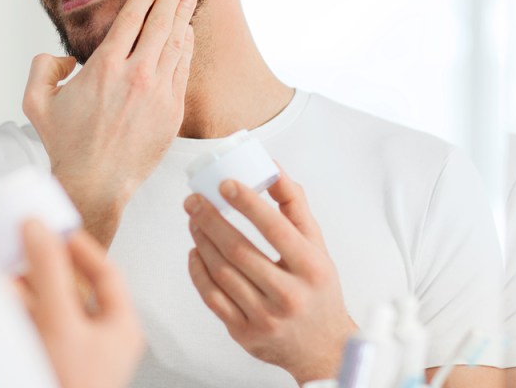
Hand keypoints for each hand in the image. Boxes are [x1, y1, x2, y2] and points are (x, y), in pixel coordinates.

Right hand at [17, 220, 143, 387]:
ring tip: (6, 268)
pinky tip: (0, 300)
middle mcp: (100, 343)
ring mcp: (74, 358)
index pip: (106, 274)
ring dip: (27, 287)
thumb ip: (49, 274)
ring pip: (50, 309)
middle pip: (74, 289)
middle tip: (25, 244)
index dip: (81, 247)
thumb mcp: (61, 323)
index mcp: (120, 329)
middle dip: (45, 266)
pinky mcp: (50, 367)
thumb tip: (39, 228)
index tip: (57, 228)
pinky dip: (18, 311)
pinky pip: (34, 329)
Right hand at [22, 0, 196, 245]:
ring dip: (183, 17)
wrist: (95, 183)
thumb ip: (41, 68)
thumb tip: (64, 57)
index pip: (131, 19)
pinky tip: (186, 34)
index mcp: (103, 68)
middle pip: (160, 24)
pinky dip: (186, 48)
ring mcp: (158, 93)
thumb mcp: (35, 102)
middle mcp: (135, 76)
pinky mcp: (172, 111)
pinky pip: (182, 69)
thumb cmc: (65, 144)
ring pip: (176, 44)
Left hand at [185, 172, 355, 384]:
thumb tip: (272, 168)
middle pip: (240, 250)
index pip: (275, 229)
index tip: (224, 184)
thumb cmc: (317, 289)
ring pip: (222, 273)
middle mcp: (289, 295)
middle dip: (211, 220)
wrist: (321, 347)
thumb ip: (295, 206)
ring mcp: (265, 317)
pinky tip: (196, 251)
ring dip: (201, 241)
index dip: (248, 203)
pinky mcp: (244, 333)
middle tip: (193, 200)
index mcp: (312, 269)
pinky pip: (212, 297)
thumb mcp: (317, 247)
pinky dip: (198, 271)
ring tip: (194, 220)